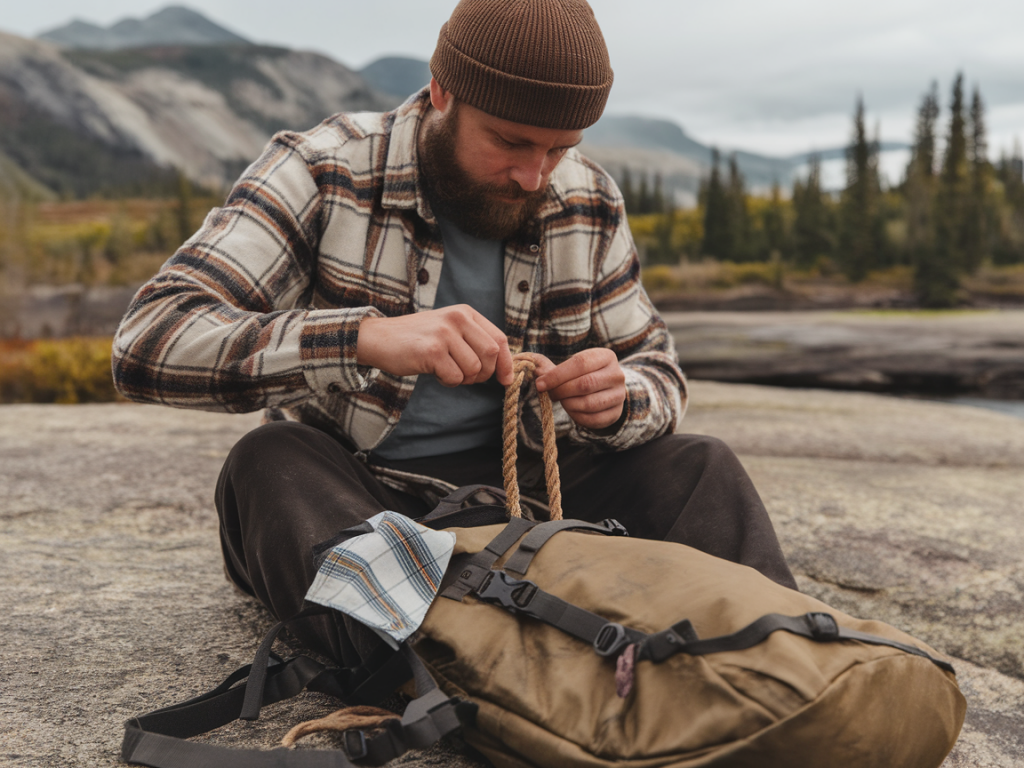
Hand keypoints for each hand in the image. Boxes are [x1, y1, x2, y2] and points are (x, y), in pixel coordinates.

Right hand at [356, 306, 513, 386]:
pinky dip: (447, 382)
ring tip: (445, 371)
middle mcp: (457, 318)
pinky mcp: (431, 350)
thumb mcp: (449, 330)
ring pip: (473, 369)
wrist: (379, 338)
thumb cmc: (417, 339)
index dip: (506, 363)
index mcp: (465, 313)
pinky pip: (454, 377)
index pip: (499, 339)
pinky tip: (434, 372)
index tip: (505, 380)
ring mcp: (444, 333)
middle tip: (466, 377)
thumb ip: (474, 341)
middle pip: (490, 355)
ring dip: (462, 379)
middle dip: (483, 374)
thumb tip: (504, 368)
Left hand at [525, 349, 625, 429]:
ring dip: (568, 404)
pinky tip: (571, 410)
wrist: (606, 389)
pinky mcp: (616, 413)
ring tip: (561, 400)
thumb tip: (529, 363)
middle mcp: (617, 375)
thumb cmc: (583, 374)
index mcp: (606, 356)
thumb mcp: (571, 364)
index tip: (540, 384)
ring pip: (589, 403)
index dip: (557, 375)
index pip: (580, 363)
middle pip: (585, 384)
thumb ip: (550, 366)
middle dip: (561, 390)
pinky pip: (593, 419)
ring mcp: (619, 395)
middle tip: (549, 394)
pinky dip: (577, 416)